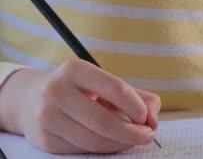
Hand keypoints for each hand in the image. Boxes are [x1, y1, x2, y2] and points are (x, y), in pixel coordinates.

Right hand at [0, 59, 160, 153]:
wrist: (31, 98)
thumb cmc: (80, 90)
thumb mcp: (105, 83)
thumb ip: (137, 97)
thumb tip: (154, 118)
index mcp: (75, 70)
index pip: (116, 89)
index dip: (137, 107)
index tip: (147, 118)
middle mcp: (55, 91)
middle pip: (104, 121)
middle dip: (132, 133)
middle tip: (147, 136)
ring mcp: (46, 116)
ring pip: (93, 140)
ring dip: (120, 144)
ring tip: (132, 139)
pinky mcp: (44, 139)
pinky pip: (82, 150)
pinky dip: (102, 149)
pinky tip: (111, 142)